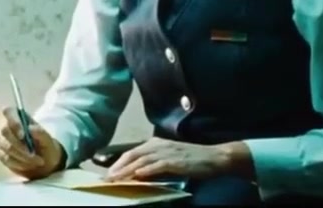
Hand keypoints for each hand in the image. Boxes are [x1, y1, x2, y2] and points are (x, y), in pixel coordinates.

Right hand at [0, 109, 64, 179]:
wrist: (46, 164)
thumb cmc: (46, 147)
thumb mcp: (49, 141)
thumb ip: (41, 133)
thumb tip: (30, 128)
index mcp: (20, 119)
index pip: (9, 112)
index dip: (13, 122)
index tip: (23, 135)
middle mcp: (9, 128)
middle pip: (5, 131)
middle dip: (19, 144)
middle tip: (33, 154)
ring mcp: (3, 141)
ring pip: (6, 147)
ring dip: (21, 156)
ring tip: (35, 161)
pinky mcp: (1, 154)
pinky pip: (4, 158)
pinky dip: (17, 163)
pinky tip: (26, 165)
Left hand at [105, 137, 232, 181]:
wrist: (215, 157)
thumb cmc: (192, 159)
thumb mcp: (169, 158)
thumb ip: (153, 163)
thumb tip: (136, 173)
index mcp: (155, 143)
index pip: (131, 152)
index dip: (117, 163)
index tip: (107, 174)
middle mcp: (158, 145)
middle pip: (132, 155)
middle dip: (118, 167)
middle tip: (107, 178)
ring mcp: (167, 152)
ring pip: (142, 160)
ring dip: (128, 170)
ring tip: (117, 179)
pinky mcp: (176, 160)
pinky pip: (158, 165)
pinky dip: (147, 170)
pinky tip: (138, 174)